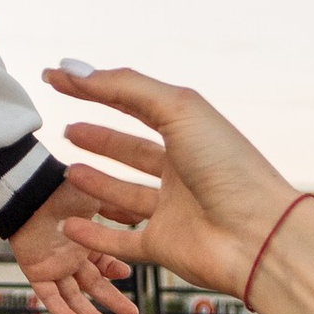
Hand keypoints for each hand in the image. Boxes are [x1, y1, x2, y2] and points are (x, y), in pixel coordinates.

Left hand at [3, 189, 136, 313]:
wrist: (30, 191)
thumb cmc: (61, 190)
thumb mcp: (96, 199)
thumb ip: (117, 209)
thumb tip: (140, 215)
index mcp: (85, 242)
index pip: (105, 265)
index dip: (116, 272)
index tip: (127, 276)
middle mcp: (71, 257)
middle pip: (95, 286)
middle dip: (113, 302)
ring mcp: (54, 267)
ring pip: (74, 297)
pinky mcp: (36, 273)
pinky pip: (50, 297)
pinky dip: (61, 312)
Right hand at [47, 65, 300, 299]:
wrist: (258, 234)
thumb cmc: (227, 166)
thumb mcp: (178, 110)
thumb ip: (125, 86)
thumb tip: (72, 68)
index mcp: (190, 133)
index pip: (135, 104)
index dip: (96, 90)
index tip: (56, 79)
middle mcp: (183, 170)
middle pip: (132, 151)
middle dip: (101, 140)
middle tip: (68, 130)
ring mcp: (173, 210)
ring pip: (124, 195)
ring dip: (96, 183)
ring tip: (67, 171)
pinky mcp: (165, 246)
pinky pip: (121, 240)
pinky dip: (94, 235)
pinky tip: (69, 225)